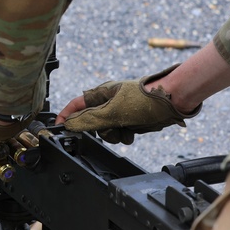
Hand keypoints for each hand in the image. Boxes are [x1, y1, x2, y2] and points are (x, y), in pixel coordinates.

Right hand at [57, 65, 200, 143]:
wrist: (171, 102)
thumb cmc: (145, 98)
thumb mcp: (114, 111)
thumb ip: (91, 120)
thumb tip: (71, 124)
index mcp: (101, 93)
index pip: (77, 104)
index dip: (66, 115)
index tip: (58, 127)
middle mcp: (109, 102)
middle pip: (91, 122)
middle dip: (100, 129)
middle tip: (109, 127)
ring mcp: (119, 112)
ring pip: (106, 131)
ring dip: (114, 134)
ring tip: (125, 129)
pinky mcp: (130, 121)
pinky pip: (119, 134)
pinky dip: (124, 136)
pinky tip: (132, 132)